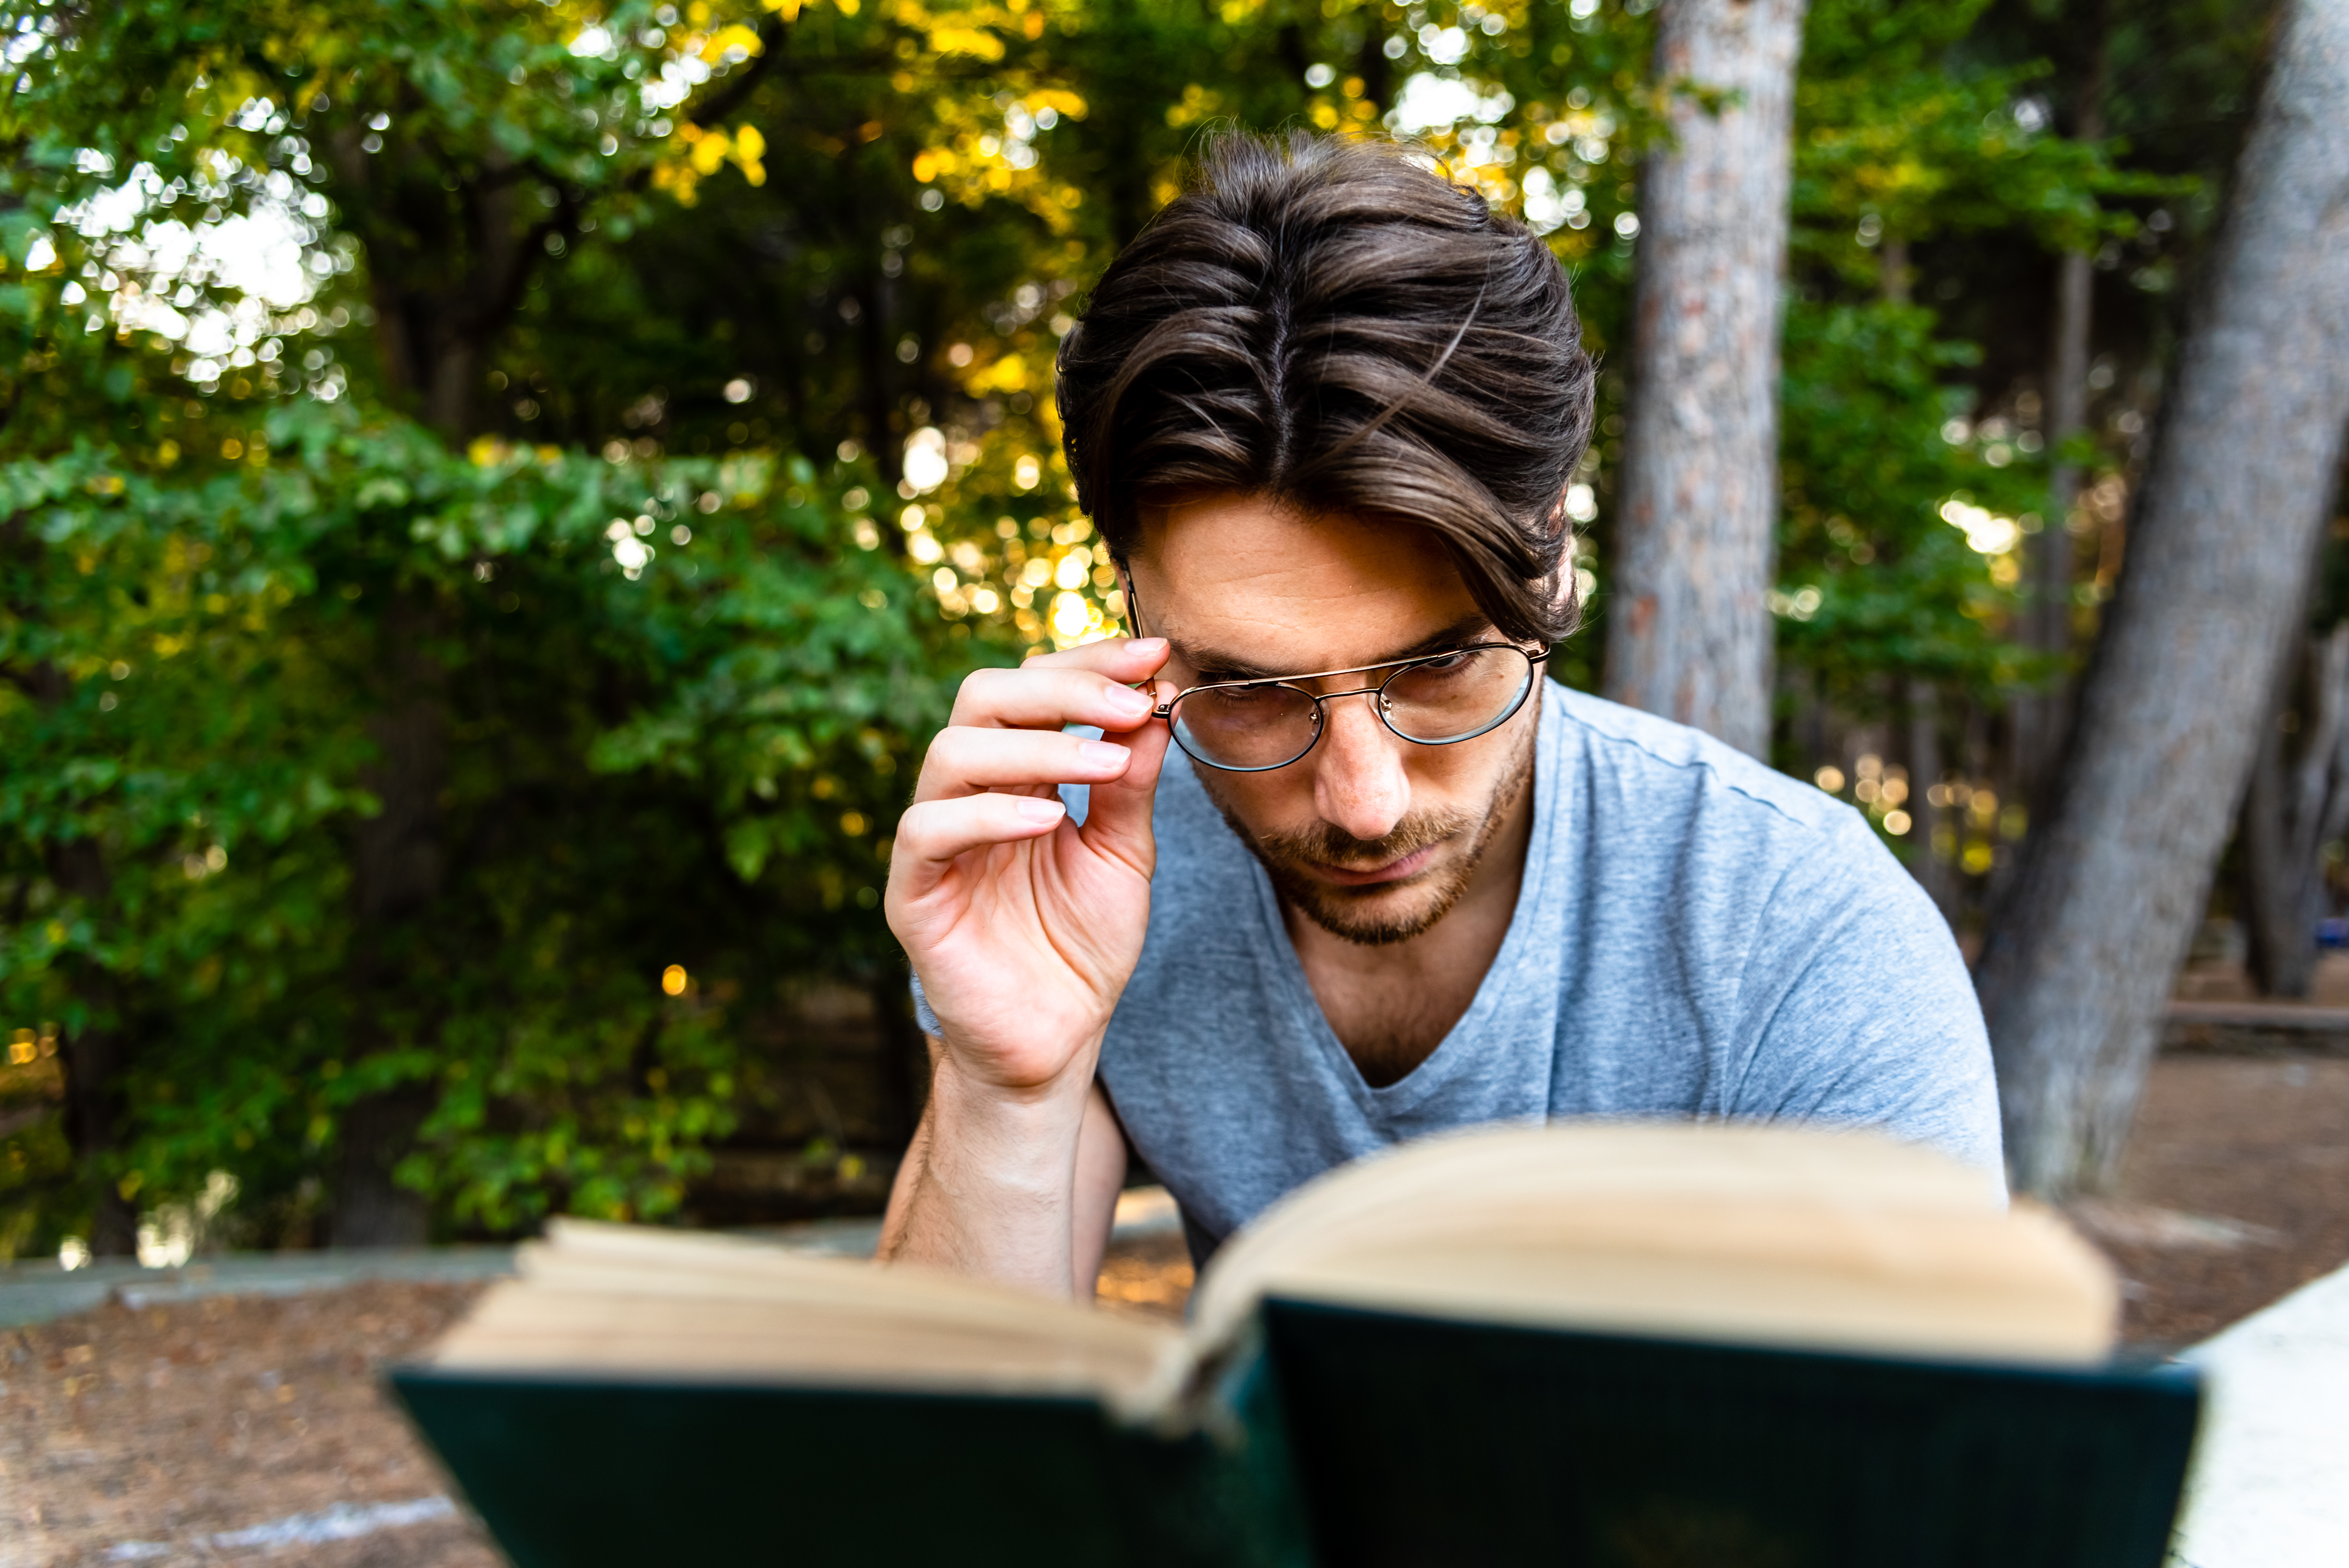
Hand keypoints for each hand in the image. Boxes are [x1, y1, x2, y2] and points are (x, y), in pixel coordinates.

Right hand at [886, 637, 1172, 1099]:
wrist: (1058, 1040)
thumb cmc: (1082, 946)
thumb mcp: (1125, 854)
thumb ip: (1131, 783)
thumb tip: (1158, 699)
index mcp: (1016, 774)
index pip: (1034, 686)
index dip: (1089, 661)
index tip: (1155, 655)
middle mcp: (968, 793)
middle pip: (983, 696)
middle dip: (1063, 687)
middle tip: (1133, 703)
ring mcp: (934, 840)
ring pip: (952, 752)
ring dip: (1037, 745)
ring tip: (1107, 764)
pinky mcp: (913, 892)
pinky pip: (929, 831)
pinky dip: (991, 814)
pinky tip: (1052, 819)